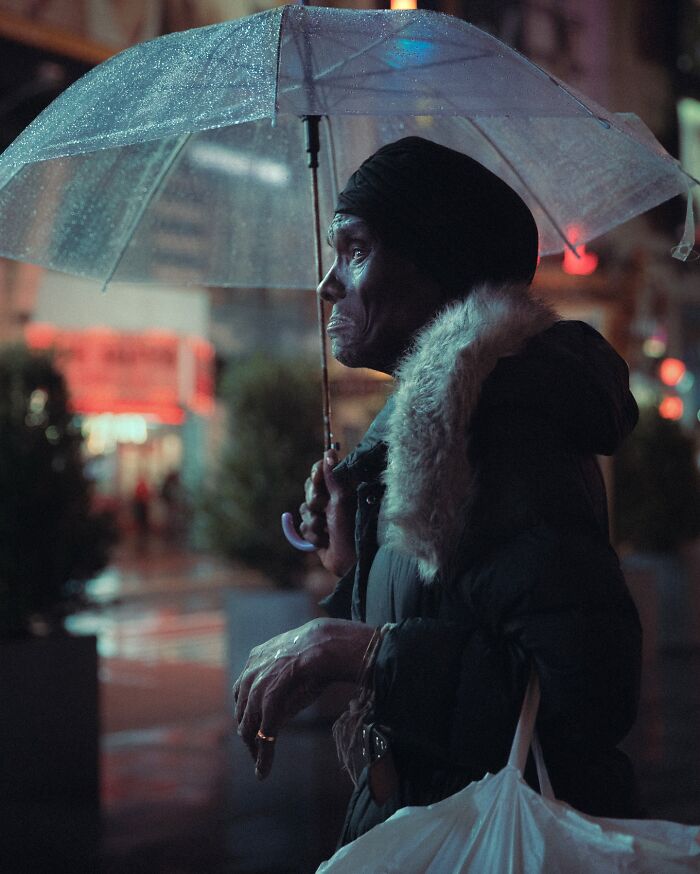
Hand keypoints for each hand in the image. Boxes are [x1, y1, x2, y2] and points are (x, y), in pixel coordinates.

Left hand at [232, 618, 373, 779]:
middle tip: (256, 752)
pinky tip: (264, 769)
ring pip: (249, 726)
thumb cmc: (317, 653)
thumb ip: (280, 685)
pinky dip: (264, 754)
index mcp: (254, 660)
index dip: (247, 715)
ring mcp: (257, 686)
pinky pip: (263, 733)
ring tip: (260, 765)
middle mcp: (250, 673)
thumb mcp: (293, 667)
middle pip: (243, 712)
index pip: (242, 694)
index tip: (253, 730)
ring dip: (254, 748)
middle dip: (249, 734)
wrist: (326, 643)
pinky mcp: (269, 699)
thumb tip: (277, 709)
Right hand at [299, 449, 355, 575]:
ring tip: (328, 531)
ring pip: (304, 510)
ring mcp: (324, 516)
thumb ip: (333, 476)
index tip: (318, 479)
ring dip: (314, 523)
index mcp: (340, 489)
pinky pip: (303, 527)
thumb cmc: (352, 528)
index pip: (319, 471)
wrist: (352, 561)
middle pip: (309, 490)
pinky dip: (313, 536)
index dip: (316, 475)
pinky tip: (324, 542)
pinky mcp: (317, 533)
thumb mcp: (342, 500)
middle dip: (314, 502)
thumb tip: (329, 452)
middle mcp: (332, 500)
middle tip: (325, 510)